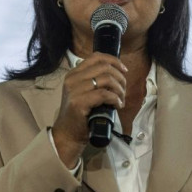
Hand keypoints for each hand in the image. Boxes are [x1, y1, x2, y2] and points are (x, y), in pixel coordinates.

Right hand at [51, 52, 127, 166]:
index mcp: (74, 73)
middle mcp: (72, 78)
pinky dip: (115, 99)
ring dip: (119, 89)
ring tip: (121, 100)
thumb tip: (118, 74)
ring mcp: (74, 89)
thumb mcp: (85, 92)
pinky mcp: (79, 102)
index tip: (124, 71)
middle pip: (104, 67)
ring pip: (106, 79)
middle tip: (123, 91)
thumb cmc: (80, 114)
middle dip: (120, 78)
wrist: (68, 134)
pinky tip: (117, 105)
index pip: (96, 57)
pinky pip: (104, 94)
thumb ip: (94, 81)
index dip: (114, 61)